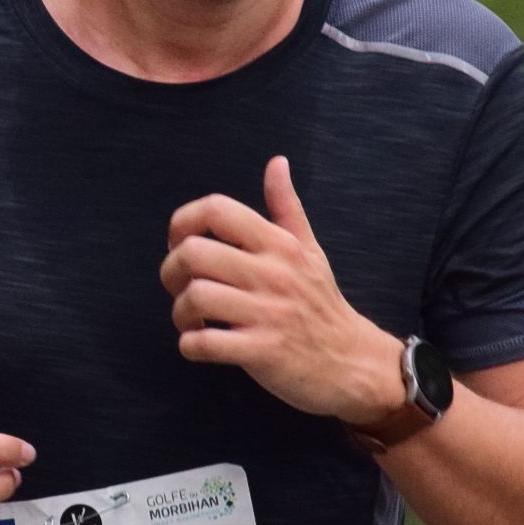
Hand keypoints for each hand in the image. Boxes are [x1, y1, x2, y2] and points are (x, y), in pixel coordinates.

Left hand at [163, 157, 406, 422]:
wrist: (353, 362)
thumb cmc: (321, 304)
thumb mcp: (309, 249)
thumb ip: (286, 208)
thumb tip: (277, 162)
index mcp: (279, 244)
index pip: (217, 210)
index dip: (183, 222)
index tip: (180, 243)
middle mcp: (273, 273)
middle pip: (194, 253)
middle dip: (171, 271)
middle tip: (179, 287)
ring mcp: (268, 313)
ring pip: (196, 297)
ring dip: (180, 313)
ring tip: (192, 320)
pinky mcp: (262, 351)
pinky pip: (205, 343)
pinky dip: (190, 345)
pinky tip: (199, 344)